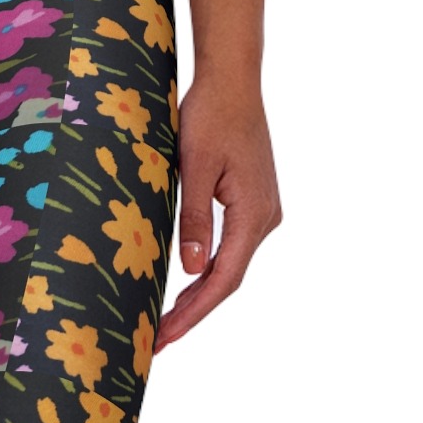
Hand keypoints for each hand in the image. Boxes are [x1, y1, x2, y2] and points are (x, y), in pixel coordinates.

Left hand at [163, 83, 281, 350]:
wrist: (232, 82)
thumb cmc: (210, 116)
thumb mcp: (193, 167)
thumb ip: (193, 219)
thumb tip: (194, 270)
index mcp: (253, 213)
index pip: (224, 279)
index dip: (194, 313)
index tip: (166, 336)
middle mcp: (265, 218)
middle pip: (228, 279)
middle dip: (193, 312)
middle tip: (158, 340)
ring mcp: (262, 212)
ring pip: (230, 266)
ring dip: (200, 295)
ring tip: (167, 322)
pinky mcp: (252, 204)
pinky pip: (231, 248)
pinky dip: (208, 271)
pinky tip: (187, 286)